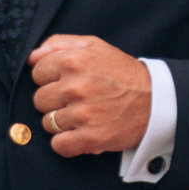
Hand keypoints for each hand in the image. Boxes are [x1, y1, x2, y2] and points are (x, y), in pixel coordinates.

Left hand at [28, 34, 150, 155]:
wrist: (156, 101)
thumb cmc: (122, 73)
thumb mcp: (95, 46)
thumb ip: (60, 44)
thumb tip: (32, 56)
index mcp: (74, 60)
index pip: (37, 72)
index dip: (51, 78)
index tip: (67, 82)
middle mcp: (75, 86)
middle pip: (39, 100)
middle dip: (55, 101)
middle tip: (77, 100)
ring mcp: (81, 114)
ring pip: (48, 123)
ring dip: (62, 123)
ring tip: (83, 116)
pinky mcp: (89, 137)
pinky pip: (59, 145)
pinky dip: (68, 143)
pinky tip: (81, 134)